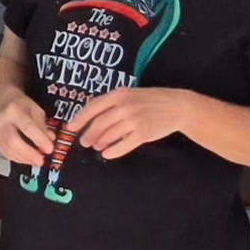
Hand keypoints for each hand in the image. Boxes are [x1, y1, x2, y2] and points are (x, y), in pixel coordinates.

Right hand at [0, 94, 51, 167]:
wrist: (5, 102)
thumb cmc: (23, 106)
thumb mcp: (36, 111)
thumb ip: (43, 126)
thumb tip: (50, 141)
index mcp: (14, 110)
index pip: (27, 127)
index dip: (39, 139)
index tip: (49, 149)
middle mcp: (2, 120)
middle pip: (13, 140)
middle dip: (28, 153)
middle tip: (40, 161)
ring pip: (8, 149)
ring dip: (24, 158)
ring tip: (36, 161)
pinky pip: (5, 152)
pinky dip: (17, 158)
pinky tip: (27, 160)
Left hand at [73, 87, 193, 159]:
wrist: (178, 106)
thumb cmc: (151, 100)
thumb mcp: (130, 94)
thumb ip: (112, 103)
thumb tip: (90, 118)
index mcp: (119, 95)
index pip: (93, 107)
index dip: (79, 119)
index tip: (71, 128)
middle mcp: (125, 106)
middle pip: (98, 124)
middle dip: (88, 135)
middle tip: (85, 142)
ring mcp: (134, 120)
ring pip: (108, 135)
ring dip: (99, 143)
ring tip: (97, 146)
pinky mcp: (142, 133)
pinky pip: (122, 146)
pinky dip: (112, 151)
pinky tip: (107, 154)